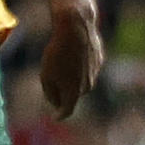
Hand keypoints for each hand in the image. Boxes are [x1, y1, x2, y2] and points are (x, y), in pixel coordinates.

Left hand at [39, 5, 104, 120]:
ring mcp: (95, 73)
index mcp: (74, 92)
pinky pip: (87, 66)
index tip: (56, 117)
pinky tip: (72, 50)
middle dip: (64, 90)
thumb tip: (56, 103)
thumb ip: (50, 93)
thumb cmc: (57, 52)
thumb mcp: (46, 75)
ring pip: (81, 79)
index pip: (67, 110)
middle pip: (73, 94)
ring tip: (62, 57)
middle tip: (51, 76)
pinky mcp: (99, 60)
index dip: (60, 115)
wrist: (75, 28)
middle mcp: (88, 86)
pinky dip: (79, 63)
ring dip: (72, 74)